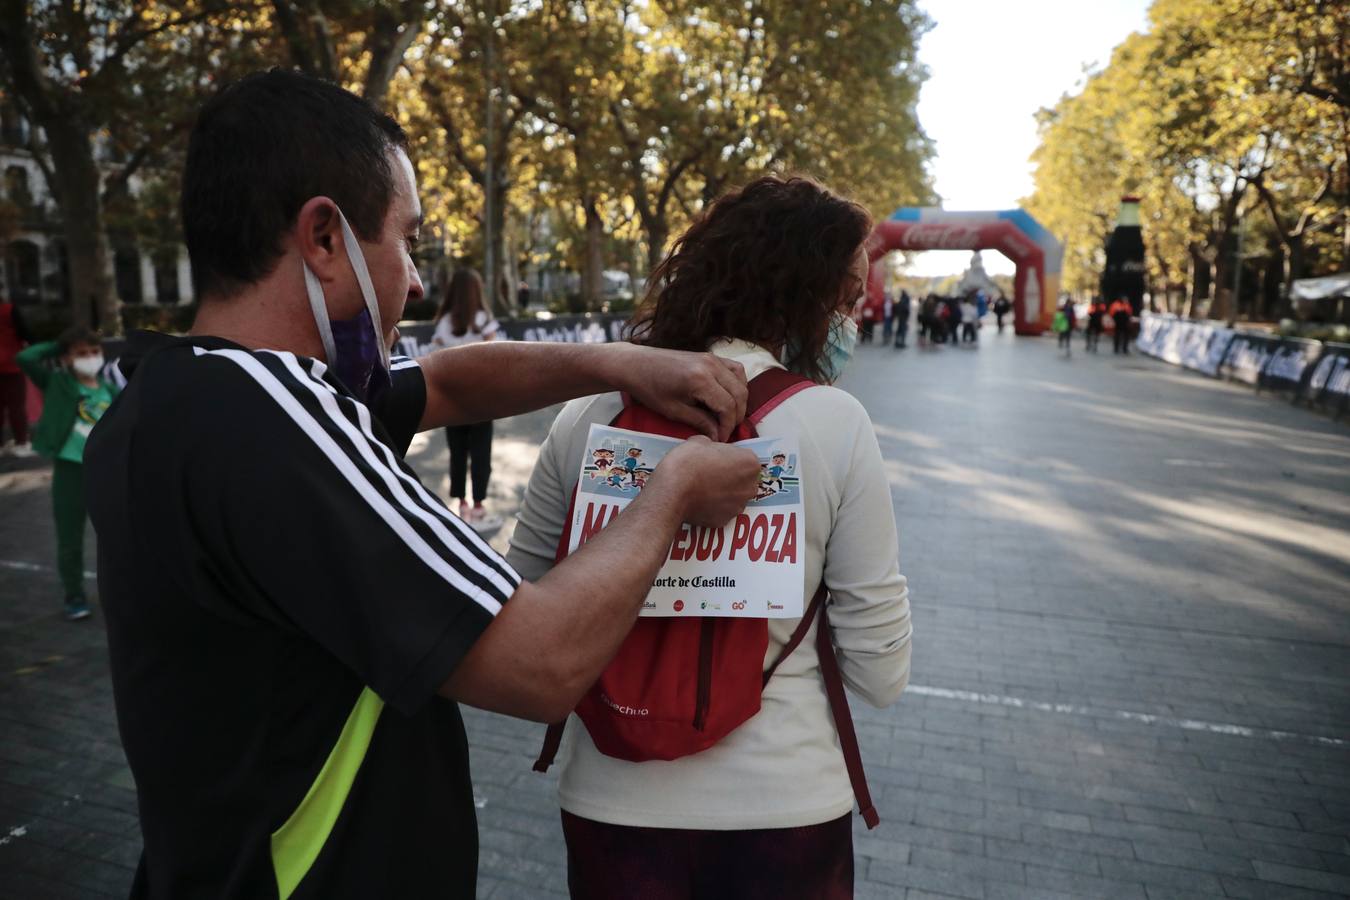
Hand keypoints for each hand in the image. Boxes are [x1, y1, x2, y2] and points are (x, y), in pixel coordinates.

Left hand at [614, 345, 747, 440]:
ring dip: (739, 400)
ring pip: (741, 381)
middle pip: (739, 394)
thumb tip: (718, 435)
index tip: (721, 438)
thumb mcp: (674, 411)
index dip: (728, 426)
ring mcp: (712, 358)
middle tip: (725, 430)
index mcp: (700, 380)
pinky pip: (735, 369)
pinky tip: (729, 396)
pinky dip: (737, 384)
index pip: (728, 407)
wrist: (636, 365)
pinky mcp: (710, 356)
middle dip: (736, 416)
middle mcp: (711, 366)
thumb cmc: (650, 389)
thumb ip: (700, 421)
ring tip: (728, 416)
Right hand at [652, 436, 761, 526]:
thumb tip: (710, 450)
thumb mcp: (700, 441)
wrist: (672, 491)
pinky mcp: (724, 521)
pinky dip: (713, 506)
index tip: (716, 458)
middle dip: (730, 476)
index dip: (729, 456)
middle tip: (710, 472)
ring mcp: (738, 506)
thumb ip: (712, 446)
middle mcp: (749, 487)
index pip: (744, 457)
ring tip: (702, 487)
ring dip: (722, 492)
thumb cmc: (688, 462)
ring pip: (733, 496)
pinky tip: (699, 499)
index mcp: (750, 463)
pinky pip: (721, 510)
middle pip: (743, 479)